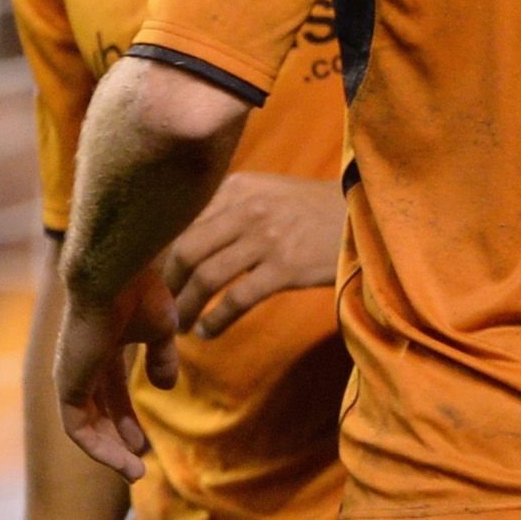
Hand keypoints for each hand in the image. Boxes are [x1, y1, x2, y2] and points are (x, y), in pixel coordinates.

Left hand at [54, 272, 176, 479]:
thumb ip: (162, 357)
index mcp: (100, 350)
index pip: (110, 394)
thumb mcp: (162, 330)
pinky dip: (99, 449)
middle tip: (138, 467)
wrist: (115, 276)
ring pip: (86, 428)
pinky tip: (123, 462)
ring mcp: (71, 377)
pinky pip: (78, 429)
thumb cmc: (141, 293)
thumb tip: (165, 386)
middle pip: (97, 415)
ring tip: (135, 474)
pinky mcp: (67, 386)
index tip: (144, 444)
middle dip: (117, 441)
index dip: (127, 420)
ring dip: (109, 453)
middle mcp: (80, 366)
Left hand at [162, 172, 344, 337]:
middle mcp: (248, 208)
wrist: (369, 218)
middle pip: (186, 249)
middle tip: (161, 308)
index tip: (152, 280)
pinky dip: (215, 320)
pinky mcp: (286, 267)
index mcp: (238, 187)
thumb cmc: (315, 210)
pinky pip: (236, 299)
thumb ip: (229, 208)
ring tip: (179, 326)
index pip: (182, 221)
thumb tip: (181, 242)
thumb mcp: (269, 194)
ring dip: (185, 307)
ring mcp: (267, 238)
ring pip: (206, 277)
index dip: (159, 255)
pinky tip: (207, 332)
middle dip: (166, 285)